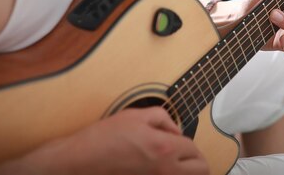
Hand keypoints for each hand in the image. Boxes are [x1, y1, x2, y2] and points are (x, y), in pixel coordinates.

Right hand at [0, 107, 208, 174]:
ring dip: (189, 171)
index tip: (178, 139)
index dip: (189, 141)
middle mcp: (164, 169)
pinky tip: (161, 168)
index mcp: (163, 147)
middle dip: (198, 160)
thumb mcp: (135, 115)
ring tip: (177, 163)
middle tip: (187, 155)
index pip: (193, 148)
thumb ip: (162, 118)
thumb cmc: (104, 137)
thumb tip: (176, 130)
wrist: (82, 160)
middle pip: (201, 170)